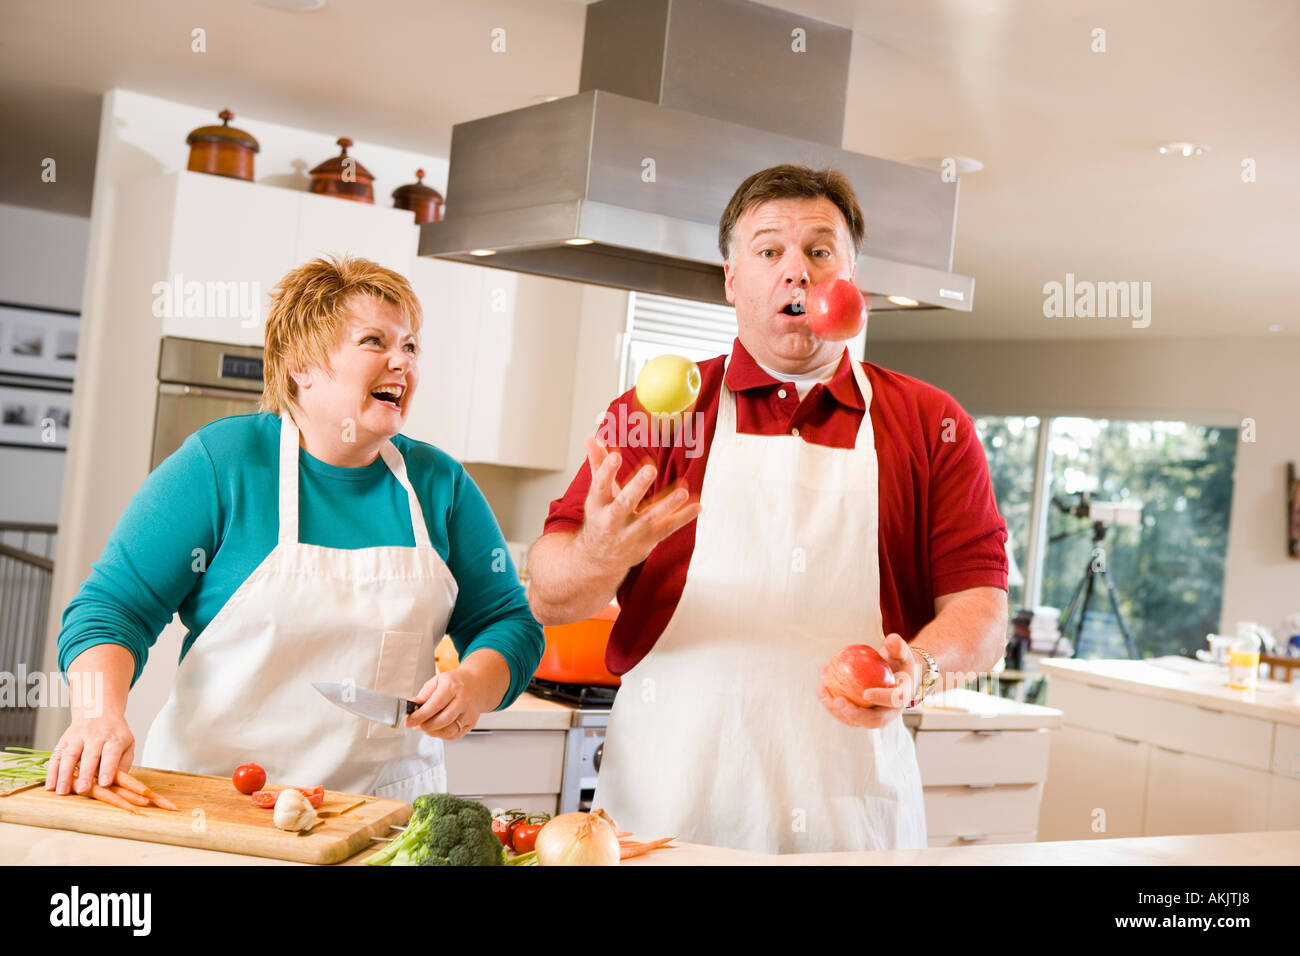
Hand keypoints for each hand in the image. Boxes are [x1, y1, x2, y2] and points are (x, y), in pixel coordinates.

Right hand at [46, 712, 135, 794]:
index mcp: (114, 738)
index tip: (104, 783)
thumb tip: (118, 784)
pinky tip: (50, 785)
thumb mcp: (127, 744)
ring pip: (69, 755)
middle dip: (85, 774)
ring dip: (64, 774)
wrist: (99, 711)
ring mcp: (78, 737)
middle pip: (89, 756)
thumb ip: (123, 764)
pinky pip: (56, 756)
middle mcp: (95, 736)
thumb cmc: (114, 733)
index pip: (111, 754)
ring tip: (63, 791)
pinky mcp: (64, 740)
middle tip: (83, 790)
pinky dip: (52, 772)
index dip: (108, 769)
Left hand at [405, 670, 482, 741]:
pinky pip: (454, 735)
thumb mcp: (437, 682)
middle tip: (417, 724)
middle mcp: (463, 700)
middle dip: (426, 725)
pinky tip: (436, 729)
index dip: (420, 715)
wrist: (476, 684)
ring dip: (433, 732)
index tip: (409, 721)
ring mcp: (469, 713)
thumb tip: (410, 706)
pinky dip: (442, 735)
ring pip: (449, 730)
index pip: (435, 704)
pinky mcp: (471, 723)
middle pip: (443, 719)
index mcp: (453, 686)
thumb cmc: (455, 682)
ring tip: (425, 726)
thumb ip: (423, 695)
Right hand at [576, 434, 701, 570]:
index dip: (607, 470)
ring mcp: (631, 533)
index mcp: (597, 505)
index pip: (600, 486)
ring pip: (650, 519)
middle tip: (650, 469)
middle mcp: (612, 521)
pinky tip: (697, 506)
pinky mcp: (648, 541)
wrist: (599, 559)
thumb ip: (598, 464)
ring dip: (668, 504)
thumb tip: (591, 436)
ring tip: (683, 492)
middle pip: (624, 503)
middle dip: (637, 486)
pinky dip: (682, 518)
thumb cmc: (600, 517)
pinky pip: (667, 529)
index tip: (616, 455)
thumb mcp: (597, 493)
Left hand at [816, 633, 921, 728]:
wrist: (895, 676)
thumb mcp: (901, 652)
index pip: (893, 701)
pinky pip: (843, 711)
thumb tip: (891, 639)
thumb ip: (898, 647)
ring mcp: (872, 716)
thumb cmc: (898, 662)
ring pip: (853, 719)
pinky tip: (821, 686)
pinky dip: (831, 700)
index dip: (880, 699)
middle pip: (872, 720)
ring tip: (823, 691)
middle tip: (838, 701)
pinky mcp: (859, 715)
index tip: (866, 693)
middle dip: (854, 714)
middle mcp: (888, 713)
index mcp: (901, 699)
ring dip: (835, 709)